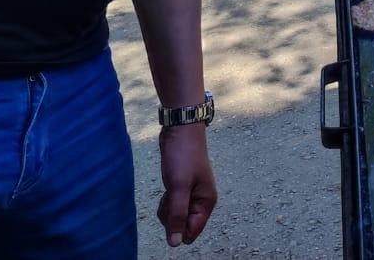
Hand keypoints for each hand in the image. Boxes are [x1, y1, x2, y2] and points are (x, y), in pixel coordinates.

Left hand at [157, 125, 216, 246]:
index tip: (172, 207)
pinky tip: (167, 188)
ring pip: (175, 217)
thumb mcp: (178, 187)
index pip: (191, 232)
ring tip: (168, 189)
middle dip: (171, 216)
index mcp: (206, 202)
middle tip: (170, 195)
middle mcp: (201, 201)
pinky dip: (167, 201)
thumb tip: (176, 244)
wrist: (180, 130)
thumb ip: (178, 215)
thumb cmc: (182, 156)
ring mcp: (192, 195)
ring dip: (167, 208)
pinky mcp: (182, 189)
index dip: (178, 226)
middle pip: (182, 226)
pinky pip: (172, 206)